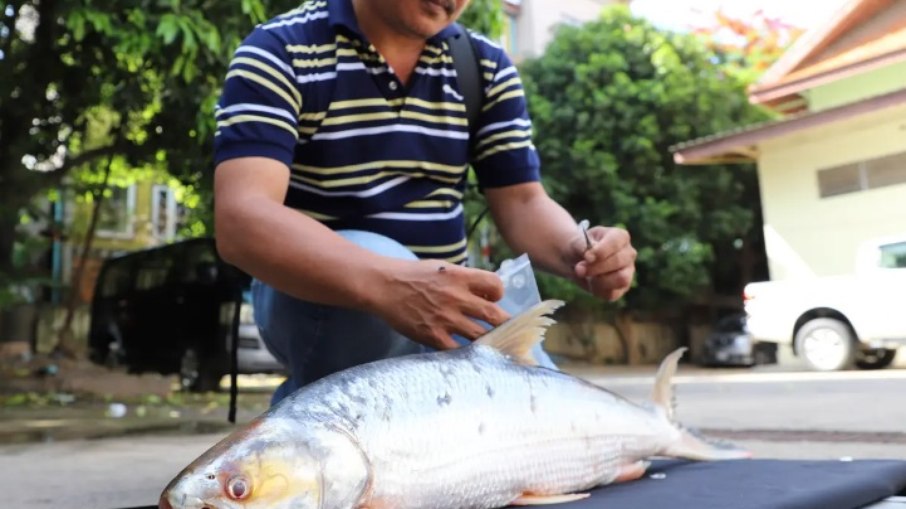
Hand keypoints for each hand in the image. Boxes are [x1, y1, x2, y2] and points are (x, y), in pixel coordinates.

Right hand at [368, 260, 510, 350]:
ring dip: (488, 340)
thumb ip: (464, 280)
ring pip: (480, 335)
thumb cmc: (413, 275)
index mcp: (460, 277)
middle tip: (507, 330)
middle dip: (504, 324)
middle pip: (494, 315)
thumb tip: (486, 294)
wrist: (384, 286)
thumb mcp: (442, 268)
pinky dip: (466, 351)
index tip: (493, 300)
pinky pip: (458, 349)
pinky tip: (467, 351)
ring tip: (492, 344)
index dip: (498, 294)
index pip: (496, 285)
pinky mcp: (433, 335)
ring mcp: (445, 318)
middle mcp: (456, 297)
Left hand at [571, 226, 636, 300]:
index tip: (587, 257)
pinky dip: (598, 290)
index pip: (616, 242)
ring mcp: (628, 271)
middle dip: (595, 268)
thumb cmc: (580, 248)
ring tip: (586, 277)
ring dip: (599, 281)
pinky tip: (591, 283)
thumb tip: (588, 254)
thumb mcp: (576, 243)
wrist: (577, 261)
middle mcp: (628, 253)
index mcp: (620, 236)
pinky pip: (613, 293)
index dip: (601, 251)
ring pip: (621, 279)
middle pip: (617, 261)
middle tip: (578, 269)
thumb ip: (581, 246)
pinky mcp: (623, 287)